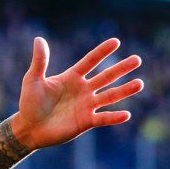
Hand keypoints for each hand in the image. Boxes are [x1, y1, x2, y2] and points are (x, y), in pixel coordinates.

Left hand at [11, 37, 142, 149]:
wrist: (29, 129)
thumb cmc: (30, 104)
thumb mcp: (33, 80)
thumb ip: (39, 61)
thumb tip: (39, 39)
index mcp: (72, 77)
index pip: (90, 61)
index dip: (102, 52)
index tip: (116, 41)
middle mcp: (83, 90)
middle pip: (106, 77)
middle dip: (121, 68)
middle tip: (137, 60)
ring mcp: (86, 105)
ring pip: (109, 96)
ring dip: (124, 90)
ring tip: (140, 83)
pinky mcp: (85, 121)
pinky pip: (103, 118)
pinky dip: (114, 117)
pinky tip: (126, 115)